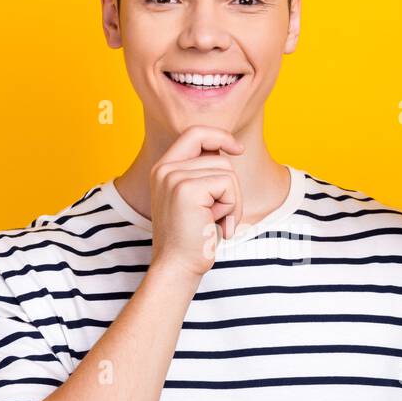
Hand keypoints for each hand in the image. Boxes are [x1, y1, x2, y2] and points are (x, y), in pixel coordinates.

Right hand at [148, 125, 245, 278]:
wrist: (177, 267)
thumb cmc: (193, 238)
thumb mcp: (196, 199)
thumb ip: (203, 173)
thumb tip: (227, 149)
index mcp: (163, 168)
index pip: (194, 133)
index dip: (219, 136)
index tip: (237, 149)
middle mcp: (164, 169)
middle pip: (219, 158)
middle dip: (230, 189)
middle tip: (217, 216)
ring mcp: (173, 177)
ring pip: (227, 172)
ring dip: (232, 201)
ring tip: (215, 221)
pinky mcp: (187, 189)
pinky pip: (228, 185)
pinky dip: (232, 208)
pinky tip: (217, 225)